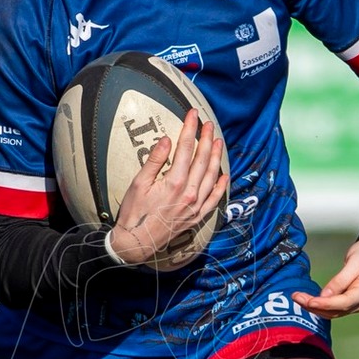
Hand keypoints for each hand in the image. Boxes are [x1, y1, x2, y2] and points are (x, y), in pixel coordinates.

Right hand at [106, 110, 229, 266]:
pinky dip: (221, 185)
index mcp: (175, 182)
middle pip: (202, 159)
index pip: (186, 148)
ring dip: (216, 157)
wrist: (137, 242)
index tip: (193, 115)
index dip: (190, 129)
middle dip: (206, 139)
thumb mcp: (139, 183)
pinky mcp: (197, 216)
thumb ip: (155, 161)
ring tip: (218, 141)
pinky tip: (223, 174)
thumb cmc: (134, 213)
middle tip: (208, 124)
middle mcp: (190, 193)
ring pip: (212, 176)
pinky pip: (214, 198)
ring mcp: (196, 206)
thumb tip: (166, 140)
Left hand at [293, 235, 358, 319]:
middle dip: (314, 306)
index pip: (343, 303)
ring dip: (314, 308)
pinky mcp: (351, 303)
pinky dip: (320, 306)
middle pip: (335, 310)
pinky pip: (333, 309)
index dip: (324, 304)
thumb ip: (341, 279)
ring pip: (333, 312)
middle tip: (295, 296)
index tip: (308, 301)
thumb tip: (325, 295)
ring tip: (298, 297)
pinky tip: (307, 300)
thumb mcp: (356, 261)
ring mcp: (357, 304)